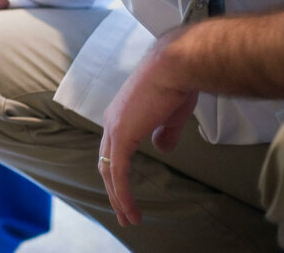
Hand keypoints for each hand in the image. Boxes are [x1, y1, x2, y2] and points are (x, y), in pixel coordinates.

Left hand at [98, 34, 197, 226]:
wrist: (176, 66)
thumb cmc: (177, 83)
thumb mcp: (172, 114)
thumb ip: (165, 133)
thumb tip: (162, 148)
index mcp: (122, 114)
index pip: (113, 149)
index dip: (117, 170)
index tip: (125, 190)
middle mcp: (112, 120)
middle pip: (107, 162)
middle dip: (114, 190)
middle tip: (123, 212)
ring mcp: (114, 127)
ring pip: (109, 171)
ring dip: (118, 197)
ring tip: (128, 218)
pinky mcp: (121, 135)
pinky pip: (117, 172)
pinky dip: (122, 193)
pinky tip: (130, 210)